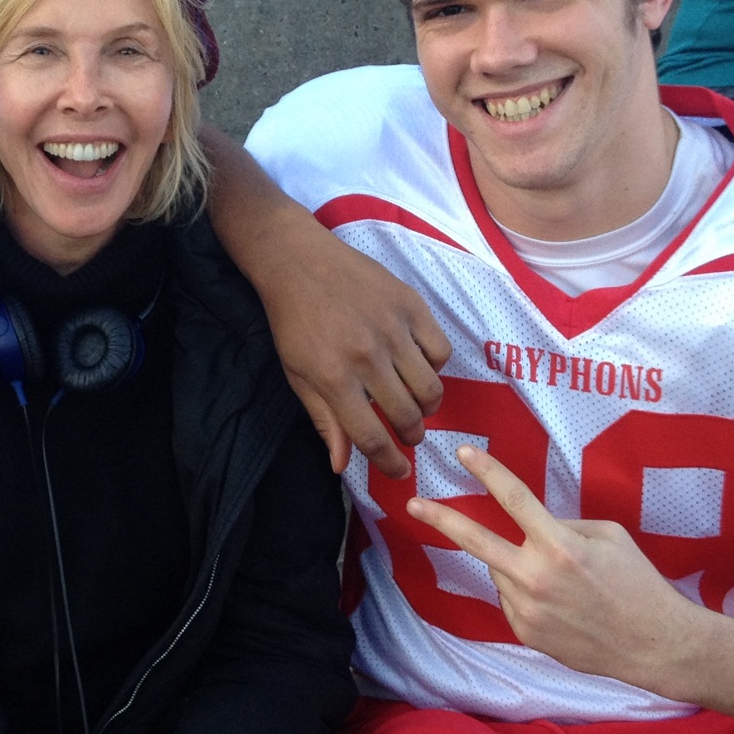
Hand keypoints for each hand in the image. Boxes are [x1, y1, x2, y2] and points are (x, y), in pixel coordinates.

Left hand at [259, 216, 450, 477]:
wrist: (298, 261)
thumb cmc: (293, 322)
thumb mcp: (297, 375)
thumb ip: (324, 421)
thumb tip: (341, 465)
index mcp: (335, 379)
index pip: (372, 437)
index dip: (389, 463)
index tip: (399, 472)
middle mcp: (367, 358)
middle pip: (406, 416)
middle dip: (412, 436)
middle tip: (410, 436)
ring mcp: (393, 329)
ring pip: (430, 388)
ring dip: (428, 407)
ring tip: (419, 407)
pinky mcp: (411, 304)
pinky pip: (440, 350)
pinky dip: (436, 367)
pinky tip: (420, 367)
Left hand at [409, 445, 712, 691]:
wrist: (653, 644)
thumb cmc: (638, 583)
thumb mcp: (610, 537)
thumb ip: (565, 526)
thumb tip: (533, 528)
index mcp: (561, 545)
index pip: (515, 498)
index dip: (487, 471)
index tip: (462, 452)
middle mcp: (536, 577)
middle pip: (475, 540)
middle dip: (440, 519)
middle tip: (413, 505)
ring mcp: (526, 608)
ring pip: (502, 572)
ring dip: (519, 567)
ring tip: (563, 584)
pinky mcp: (524, 632)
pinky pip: (512, 600)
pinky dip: (528, 594)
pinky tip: (561, 606)